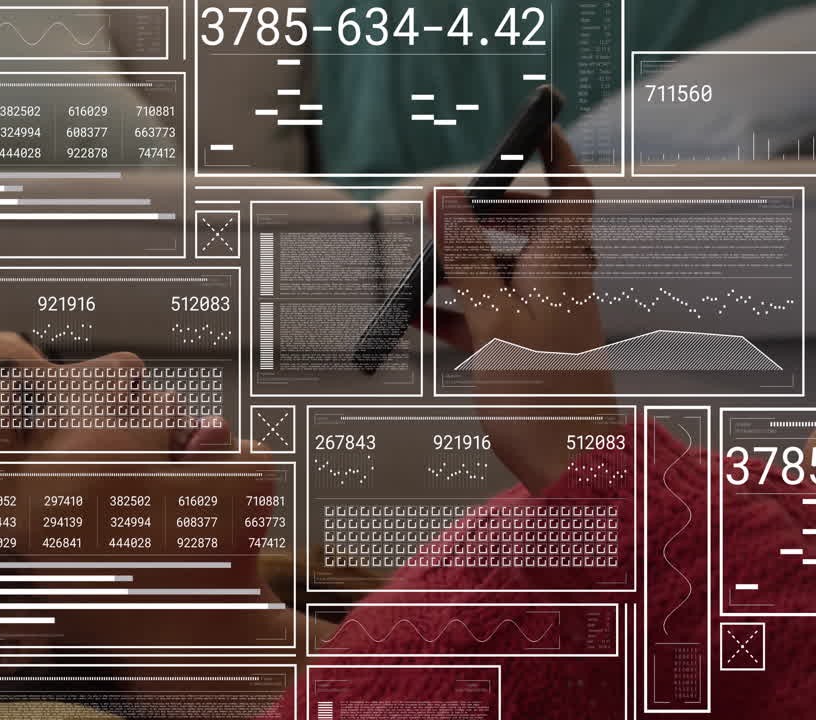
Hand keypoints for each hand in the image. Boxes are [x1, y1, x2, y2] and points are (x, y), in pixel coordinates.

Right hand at [428, 125, 618, 493]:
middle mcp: (558, 282)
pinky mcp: (526, 344)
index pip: (570, 192)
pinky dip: (455, 309)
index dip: (556, 157)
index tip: (533, 131)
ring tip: (418, 265)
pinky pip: (488, 312)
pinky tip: (417, 314)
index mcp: (561, 264)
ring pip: (501, 270)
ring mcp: (543, 314)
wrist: (563, 461)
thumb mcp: (492, 316)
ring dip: (461, 264)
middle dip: (485, 214)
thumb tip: (443, 199)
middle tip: (447, 208)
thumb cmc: (538, 390)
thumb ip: (466, 257)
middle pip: (528, 227)